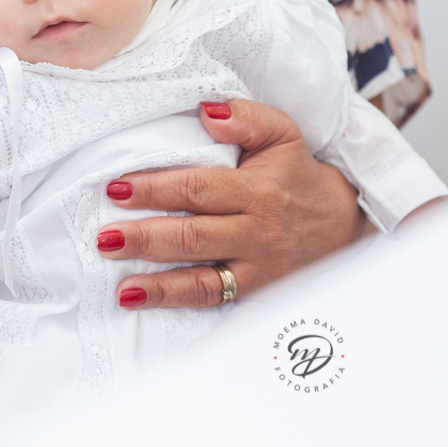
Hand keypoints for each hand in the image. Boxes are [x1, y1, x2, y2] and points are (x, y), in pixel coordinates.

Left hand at [95, 99, 369, 308]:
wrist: (343, 222)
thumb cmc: (295, 174)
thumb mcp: (281, 134)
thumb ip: (246, 117)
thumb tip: (207, 109)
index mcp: (256, 191)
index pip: (197, 190)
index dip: (155, 189)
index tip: (116, 189)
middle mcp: (256, 233)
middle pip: (192, 238)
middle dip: (145, 240)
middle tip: (105, 240)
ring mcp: (257, 270)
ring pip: (204, 283)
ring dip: (160, 288)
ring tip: (122, 290)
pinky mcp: (258, 296)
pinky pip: (225, 313)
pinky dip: (203, 333)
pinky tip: (175, 336)